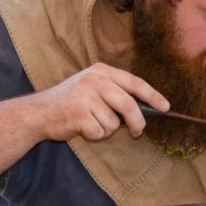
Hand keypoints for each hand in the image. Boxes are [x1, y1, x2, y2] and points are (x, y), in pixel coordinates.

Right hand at [28, 63, 168, 141]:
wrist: (39, 112)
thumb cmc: (71, 102)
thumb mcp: (92, 87)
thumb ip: (115, 92)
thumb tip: (146, 109)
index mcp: (101, 71)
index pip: (134, 82)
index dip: (152, 95)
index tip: (165, 107)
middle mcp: (94, 80)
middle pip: (128, 104)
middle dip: (137, 122)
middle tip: (137, 132)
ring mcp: (85, 97)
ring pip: (113, 122)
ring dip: (106, 129)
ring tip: (90, 122)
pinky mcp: (78, 114)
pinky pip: (100, 132)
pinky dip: (94, 135)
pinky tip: (81, 128)